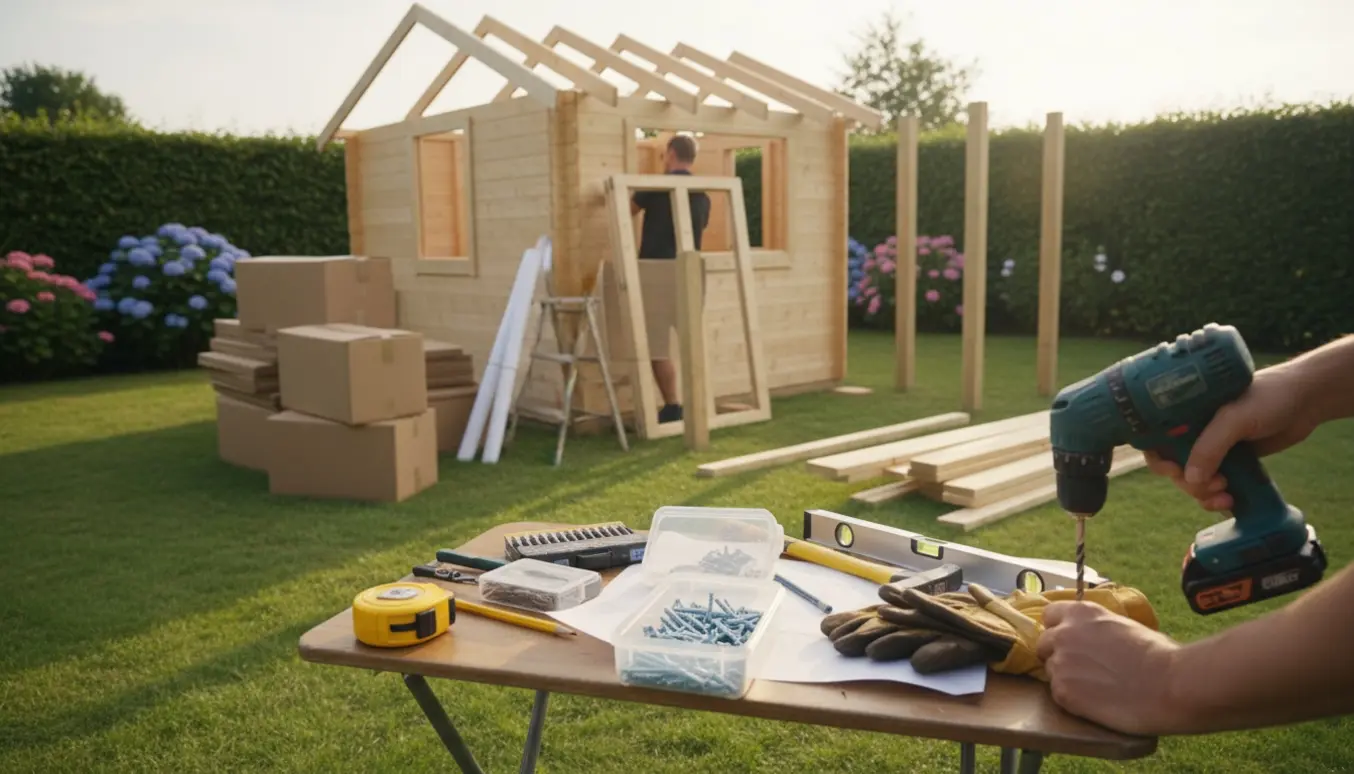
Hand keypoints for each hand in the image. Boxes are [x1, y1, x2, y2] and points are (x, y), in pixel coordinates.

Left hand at [1036, 601, 1185, 735]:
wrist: (1170, 684)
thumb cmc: (1158, 654)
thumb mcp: (1123, 625)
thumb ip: (1097, 629)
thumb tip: (1094, 637)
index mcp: (1080, 612)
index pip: (1049, 616)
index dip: (1059, 629)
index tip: (1070, 641)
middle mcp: (1063, 634)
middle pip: (1043, 644)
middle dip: (1057, 654)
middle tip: (1081, 668)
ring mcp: (1060, 663)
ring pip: (1050, 671)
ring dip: (1066, 678)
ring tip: (1095, 688)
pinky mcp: (1063, 692)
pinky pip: (1058, 694)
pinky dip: (1073, 699)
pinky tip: (1096, 701)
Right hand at [1142, 365, 1319, 510]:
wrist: (1306, 400)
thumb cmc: (1268, 397)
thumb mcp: (1235, 418)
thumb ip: (1210, 447)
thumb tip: (1188, 478)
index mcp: (1186, 414)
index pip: (1155, 439)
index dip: (1158, 459)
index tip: (1175, 471)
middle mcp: (1195, 431)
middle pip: (1174, 466)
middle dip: (1189, 483)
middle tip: (1216, 485)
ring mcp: (1214, 448)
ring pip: (1193, 480)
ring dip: (1203, 494)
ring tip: (1226, 495)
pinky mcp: (1233, 462)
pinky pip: (1214, 485)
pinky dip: (1216, 497)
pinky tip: (1229, 502)